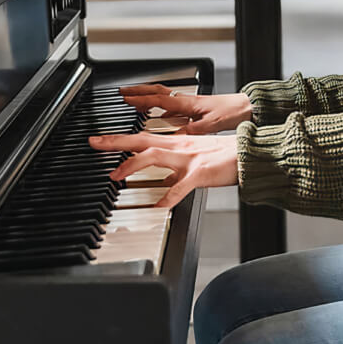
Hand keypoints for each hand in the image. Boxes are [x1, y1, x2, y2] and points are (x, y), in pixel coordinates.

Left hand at [89, 131, 237, 207]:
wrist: (248, 154)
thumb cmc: (224, 157)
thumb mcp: (195, 159)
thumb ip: (176, 169)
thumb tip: (162, 181)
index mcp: (177, 144)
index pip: (143, 136)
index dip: (120, 138)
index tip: (100, 139)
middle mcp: (179, 147)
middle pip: (141, 139)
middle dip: (115, 142)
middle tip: (94, 143)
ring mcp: (189, 159)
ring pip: (155, 155)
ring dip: (132, 163)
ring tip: (115, 174)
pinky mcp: (201, 173)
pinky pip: (181, 186)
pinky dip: (168, 196)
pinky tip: (158, 207)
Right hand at [119, 84, 252, 133]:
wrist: (248, 107)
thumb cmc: (232, 112)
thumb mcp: (210, 125)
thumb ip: (190, 131)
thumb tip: (173, 137)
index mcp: (187, 103)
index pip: (157, 98)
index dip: (140, 99)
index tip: (124, 98)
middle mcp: (186, 101)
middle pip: (156, 92)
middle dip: (138, 92)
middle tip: (122, 93)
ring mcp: (190, 104)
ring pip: (163, 97)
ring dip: (147, 97)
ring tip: (133, 100)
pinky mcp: (195, 109)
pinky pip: (172, 105)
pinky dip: (161, 107)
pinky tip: (160, 115)